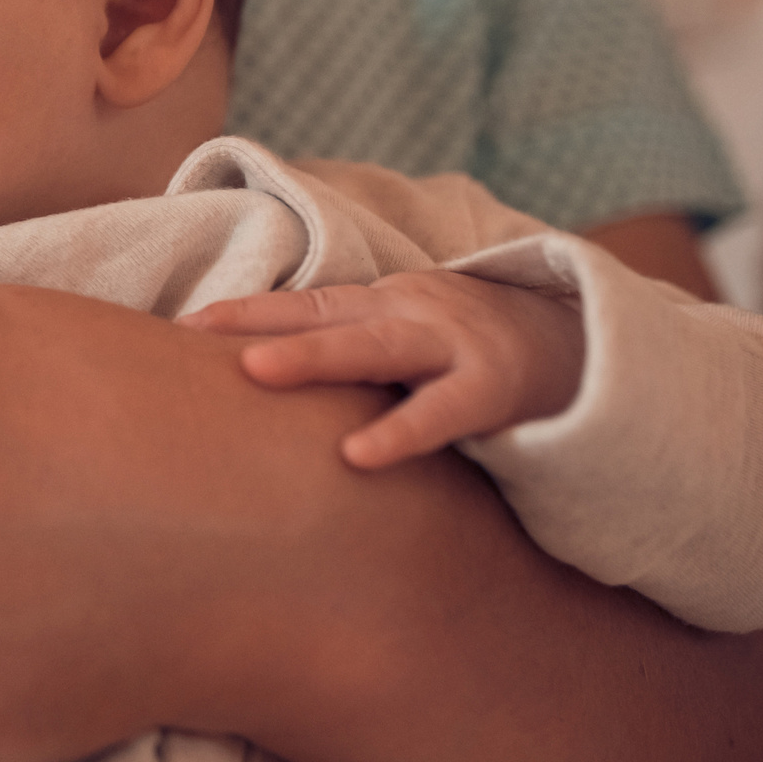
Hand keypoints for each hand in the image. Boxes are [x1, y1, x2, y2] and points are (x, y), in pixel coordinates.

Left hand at [183, 272, 583, 469]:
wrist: (584, 347)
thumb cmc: (470, 355)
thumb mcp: (405, 343)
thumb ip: (347, 355)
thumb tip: (258, 385)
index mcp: (382, 305)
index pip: (300, 305)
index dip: (240, 313)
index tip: (178, 325)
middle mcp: (410, 314)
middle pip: (322, 317)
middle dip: (257, 324)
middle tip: (190, 334)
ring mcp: (452, 345)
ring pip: (374, 348)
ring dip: (313, 357)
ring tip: (255, 372)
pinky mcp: (493, 388)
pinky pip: (441, 413)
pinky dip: (400, 431)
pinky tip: (358, 456)